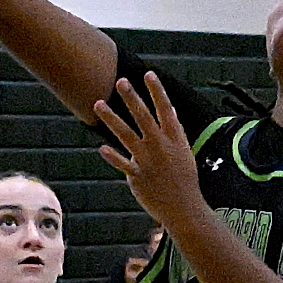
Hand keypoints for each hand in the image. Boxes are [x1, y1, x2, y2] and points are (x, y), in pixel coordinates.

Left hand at [93, 74, 201, 228]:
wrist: (184, 208)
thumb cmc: (184, 179)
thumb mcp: (184, 152)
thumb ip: (175, 131)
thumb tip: (170, 111)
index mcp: (174, 139)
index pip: (165, 110)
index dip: (157, 91)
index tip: (149, 74)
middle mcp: (160, 146)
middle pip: (143, 117)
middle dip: (132, 98)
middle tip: (121, 81)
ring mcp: (148, 161)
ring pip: (126, 135)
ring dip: (111, 118)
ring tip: (98, 103)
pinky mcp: (137, 177)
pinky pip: (123, 164)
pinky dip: (113, 156)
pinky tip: (102, 148)